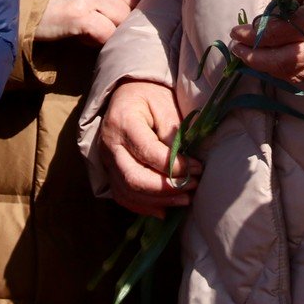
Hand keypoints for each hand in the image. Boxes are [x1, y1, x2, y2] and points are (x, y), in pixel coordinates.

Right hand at [98, 80, 198, 217]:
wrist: (126, 94)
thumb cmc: (149, 97)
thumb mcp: (165, 104)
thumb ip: (173, 133)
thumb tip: (185, 165)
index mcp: (123, 122)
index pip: (149, 153)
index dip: (175, 166)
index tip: (197, 168)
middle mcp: (109, 144)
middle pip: (134, 178)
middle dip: (166, 188)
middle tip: (193, 187)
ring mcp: (106, 161)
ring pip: (128, 192)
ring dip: (158, 201)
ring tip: (185, 199)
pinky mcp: (109, 171)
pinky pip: (123, 196)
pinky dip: (144, 207)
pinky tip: (165, 209)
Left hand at [229, 0, 303, 82]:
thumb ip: (283, 1)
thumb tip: (262, 21)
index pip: (273, 34)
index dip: (250, 35)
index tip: (236, 31)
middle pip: (278, 61)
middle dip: (252, 57)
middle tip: (236, 48)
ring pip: (289, 73)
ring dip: (265, 67)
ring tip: (248, 56)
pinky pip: (302, 76)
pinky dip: (282, 72)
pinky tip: (270, 64)